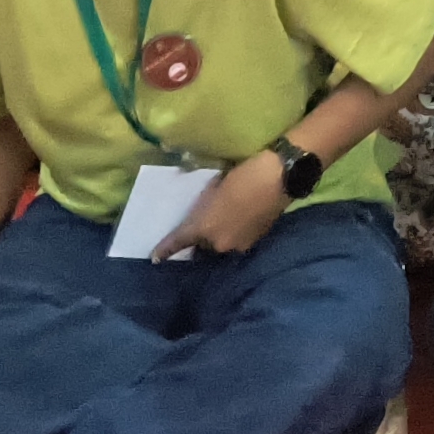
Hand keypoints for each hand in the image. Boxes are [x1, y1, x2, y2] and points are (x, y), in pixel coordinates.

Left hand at [165, 149, 288, 259]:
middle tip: (203, 224)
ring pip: (220, 245)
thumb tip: (204, 210)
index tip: (154, 258)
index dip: (165, 250)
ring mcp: (238, 246)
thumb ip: (205, 204)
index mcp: (203, 227)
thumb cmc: (242, 175)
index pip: (179, 242)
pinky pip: (237, 241)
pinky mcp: (254, 243)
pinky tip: (241, 218)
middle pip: (202, 247)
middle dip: (200, 239)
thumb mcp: (215, 186)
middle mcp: (218, 243)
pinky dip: (235, 233)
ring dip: (219, 236)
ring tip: (225, 219)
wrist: (279, 178)